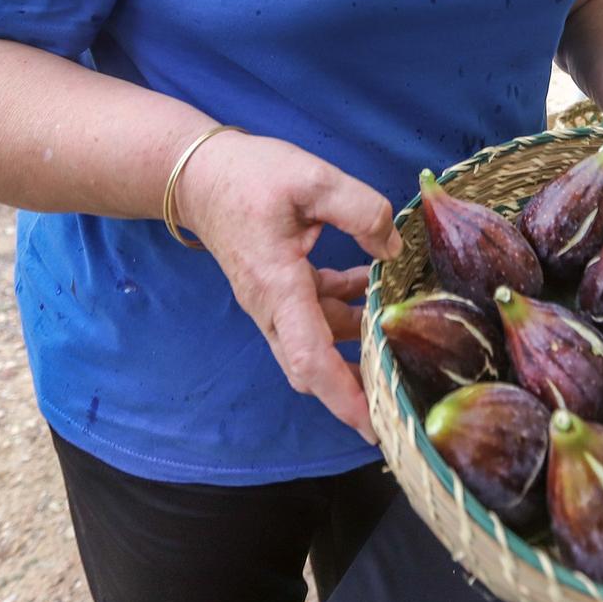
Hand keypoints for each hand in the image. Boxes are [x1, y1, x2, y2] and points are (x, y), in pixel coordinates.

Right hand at [174, 130, 402, 442]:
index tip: (374, 426)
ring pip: (318, 342)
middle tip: (401, 393)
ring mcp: (273, 302)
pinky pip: (315, 315)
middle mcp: (272, 307)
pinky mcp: (279, 290)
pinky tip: (374, 284)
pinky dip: (346, 310)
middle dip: (355, 387)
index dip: (343, 395)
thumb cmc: (251, 176)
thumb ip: (360, 210)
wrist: (200, 176)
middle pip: (312, 366)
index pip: (310, 358)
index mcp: (278, 286)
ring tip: (402, 331)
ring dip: (357, 342)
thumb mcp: (312, 179)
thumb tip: (393, 249)